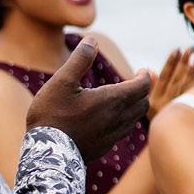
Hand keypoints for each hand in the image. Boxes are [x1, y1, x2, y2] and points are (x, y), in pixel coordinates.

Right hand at [26, 41, 150, 159]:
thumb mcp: (62, 81)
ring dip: (136, 105)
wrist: (46, 153)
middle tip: (139, 81)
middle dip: (143, 90)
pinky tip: (115, 118)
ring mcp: (113, 135)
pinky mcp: (105, 146)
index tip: (144, 71)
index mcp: (112, 100)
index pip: (142, 86)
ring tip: (129, 98)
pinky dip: (126, 120)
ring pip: (135, 118)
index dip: (146, 77)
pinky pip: (124, 131)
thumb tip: (92, 40)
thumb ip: (80, 59)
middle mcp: (118, 118)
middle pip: (142, 102)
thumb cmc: (52, 115)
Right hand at [147, 47, 193, 119]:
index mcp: (153, 102)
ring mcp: (179, 107)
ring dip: (191, 67)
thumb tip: (150, 69)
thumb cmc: (156, 121)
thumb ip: (150, 88)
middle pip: (176, 78)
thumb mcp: (148, 107)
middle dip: (182, 62)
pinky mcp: (190, 110)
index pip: (163, 79)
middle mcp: (166, 104)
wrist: (166, 143)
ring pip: (186, 84)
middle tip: (188, 48)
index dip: (169, 64)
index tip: (175, 51)